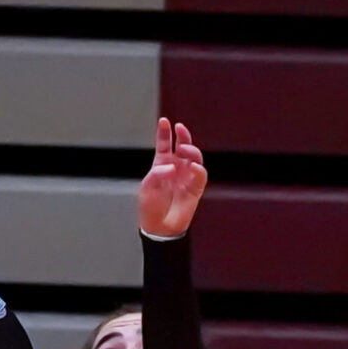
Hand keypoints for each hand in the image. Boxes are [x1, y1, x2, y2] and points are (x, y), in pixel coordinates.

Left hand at [138, 118, 207, 238]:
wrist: (160, 228)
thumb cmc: (150, 207)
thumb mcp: (146, 188)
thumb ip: (157, 174)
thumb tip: (172, 167)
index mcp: (161, 165)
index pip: (164, 144)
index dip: (164, 132)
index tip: (164, 121)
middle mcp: (176, 168)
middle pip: (182, 146)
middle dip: (183, 135)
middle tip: (180, 128)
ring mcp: (186, 177)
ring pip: (194, 157)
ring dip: (191, 150)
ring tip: (184, 149)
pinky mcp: (196, 188)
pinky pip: (201, 174)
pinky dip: (198, 169)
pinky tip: (193, 167)